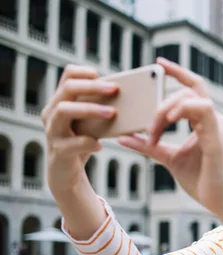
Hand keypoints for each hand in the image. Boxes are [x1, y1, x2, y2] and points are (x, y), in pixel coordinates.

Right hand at [42, 65, 118, 193]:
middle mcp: (52, 113)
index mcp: (61, 102)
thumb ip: (101, 110)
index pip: (68, 76)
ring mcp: (52, 131)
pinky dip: (87, 142)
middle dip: (92, 87)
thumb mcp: (91, 124)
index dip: (85, 72)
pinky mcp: (58, 151)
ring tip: (112, 113)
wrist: (67, 173)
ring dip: (90, 109)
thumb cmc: (82, 142)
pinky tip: (99, 145)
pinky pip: (71, 143)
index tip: (102, 76)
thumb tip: (131, 100)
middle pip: (68, 89)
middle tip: (115, 89)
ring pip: (64, 111)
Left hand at [117, 57, 222, 214]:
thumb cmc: (201, 180)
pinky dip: (183, 109)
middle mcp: (213, 118)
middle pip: (187, 90)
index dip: (177, 72)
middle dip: (161, 103)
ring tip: (153, 130)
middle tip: (148, 128)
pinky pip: (202, 109)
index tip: (159, 64)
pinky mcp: (217, 135)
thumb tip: (123, 137)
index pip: (192, 88)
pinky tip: (168, 119)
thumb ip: (149, 145)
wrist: (219, 201)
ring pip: (191, 96)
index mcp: (204, 121)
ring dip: (166, 109)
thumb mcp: (168, 158)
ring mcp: (217, 125)